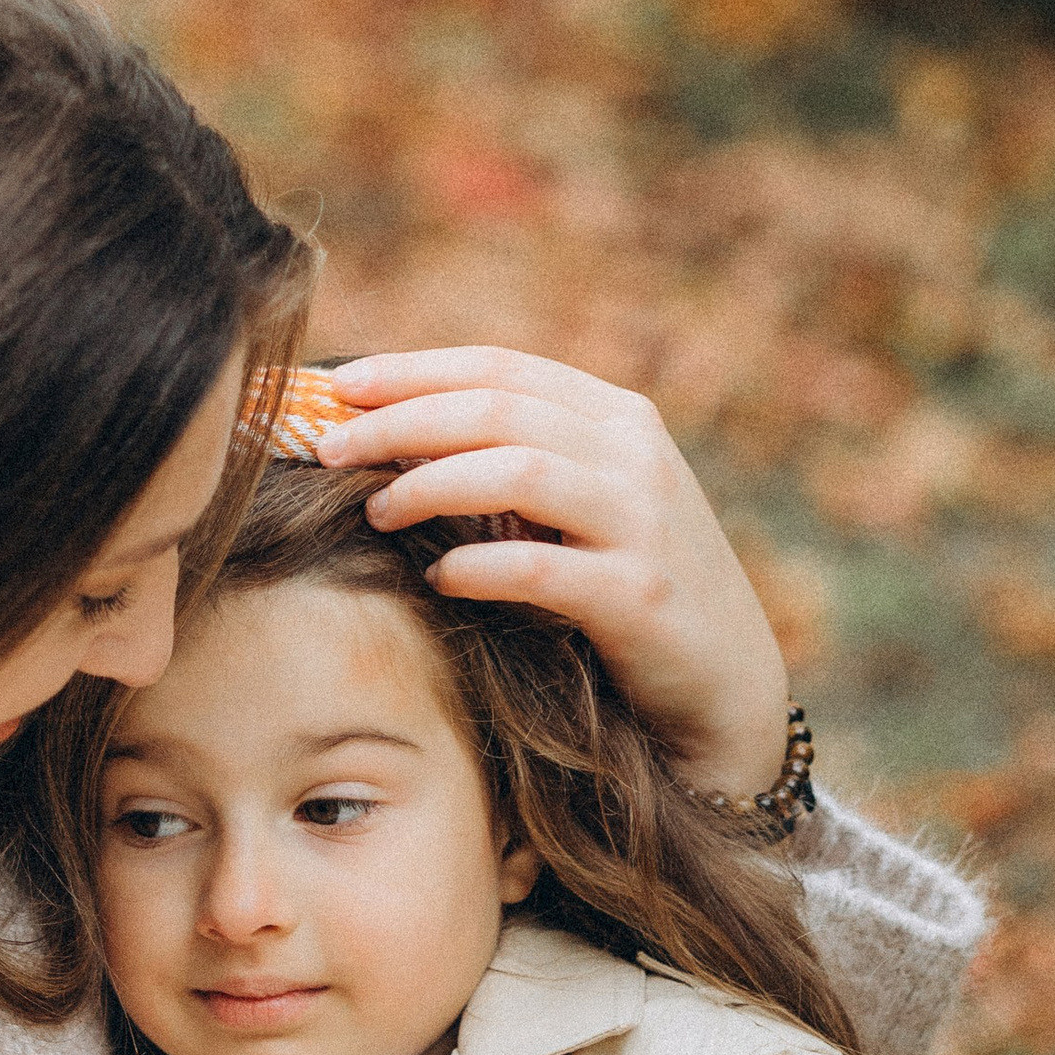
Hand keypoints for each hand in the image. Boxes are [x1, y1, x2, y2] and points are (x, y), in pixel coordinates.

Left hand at [316, 348, 791, 795]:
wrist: (728, 687)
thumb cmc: (631, 590)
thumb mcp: (585, 508)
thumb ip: (517, 463)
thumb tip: (389, 438)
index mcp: (616, 418)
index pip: (499, 367)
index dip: (412, 369)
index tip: (336, 384)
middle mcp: (636, 455)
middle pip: (498, 409)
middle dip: (401, 420)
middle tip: (327, 445)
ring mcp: (646, 523)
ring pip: (521, 470)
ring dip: (433, 483)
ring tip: (375, 509)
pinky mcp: (643, 598)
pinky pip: (544, 568)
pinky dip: (481, 566)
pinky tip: (439, 577)